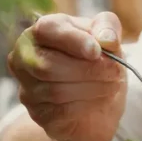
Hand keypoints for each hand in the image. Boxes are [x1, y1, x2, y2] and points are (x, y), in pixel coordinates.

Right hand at [7, 12, 126, 140]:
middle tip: (116, 71)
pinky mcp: (38, 114)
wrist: (97, 99)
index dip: (73, 40)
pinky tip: (101, 98)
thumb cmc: (96, 59)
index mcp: (42, 30)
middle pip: (48, 65)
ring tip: (113, 84)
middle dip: (89, 69)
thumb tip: (107, 39)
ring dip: (93, 88)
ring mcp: (28, 88)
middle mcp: (25, 57)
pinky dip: (88, 104)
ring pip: (56, 90)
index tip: (97, 51)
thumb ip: (108, 27)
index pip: (47, 29)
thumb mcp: (107, 36)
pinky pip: (61, 111)